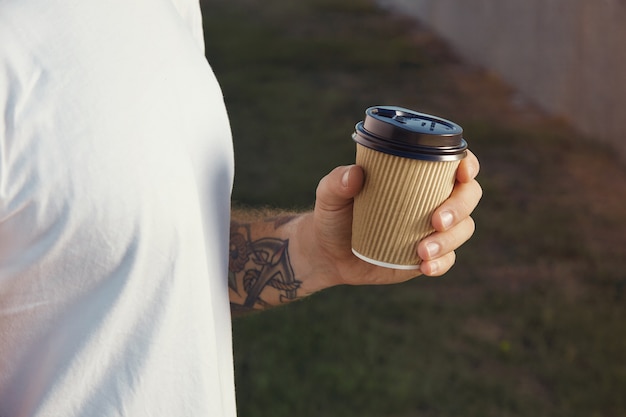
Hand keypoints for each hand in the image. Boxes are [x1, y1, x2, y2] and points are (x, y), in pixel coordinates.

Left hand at [300, 150, 481, 288]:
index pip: (454, 163)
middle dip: (460, 207)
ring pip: (463, 229)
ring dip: (449, 240)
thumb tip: (354, 174)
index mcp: (416, 175)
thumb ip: (337, 181)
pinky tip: (424, 267)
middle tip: (435, 221)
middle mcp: (432, 198)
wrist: (328, 253)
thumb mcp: (329, 195)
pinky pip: (448, 259)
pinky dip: (442, 263)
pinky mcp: (427, 255)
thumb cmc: (333, 214)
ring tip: (421, 251)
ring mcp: (432, 229)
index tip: (463, 173)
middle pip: (468, 196)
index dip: (468, 164)